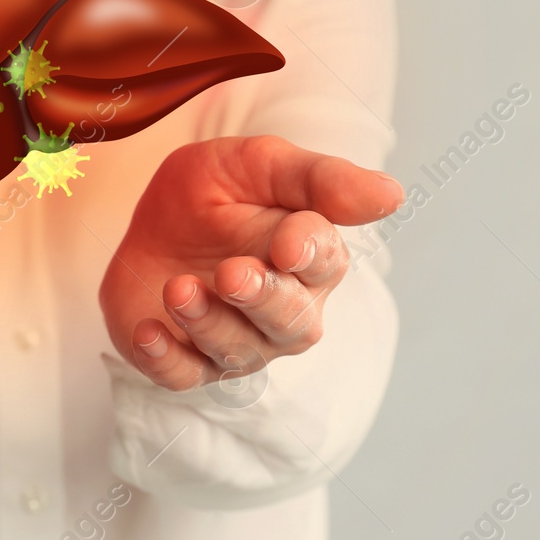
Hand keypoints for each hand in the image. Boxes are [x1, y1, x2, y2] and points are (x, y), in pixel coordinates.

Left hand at [99, 135, 402, 391]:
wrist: (151, 216)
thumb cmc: (219, 190)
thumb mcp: (261, 163)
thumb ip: (321, 180)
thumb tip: (392, 195)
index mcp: (312, 258)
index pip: (324, 261)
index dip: (308, 253)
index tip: (287, 243)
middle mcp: (286, 310)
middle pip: (290, 322)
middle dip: (262, 299)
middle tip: (233, 274)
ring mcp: (238, 341)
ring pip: (237, 351)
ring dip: (208, 322)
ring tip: (178, 288)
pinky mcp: (187, 360)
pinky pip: (182, 376)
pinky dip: (165, 359)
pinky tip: (147, 332)